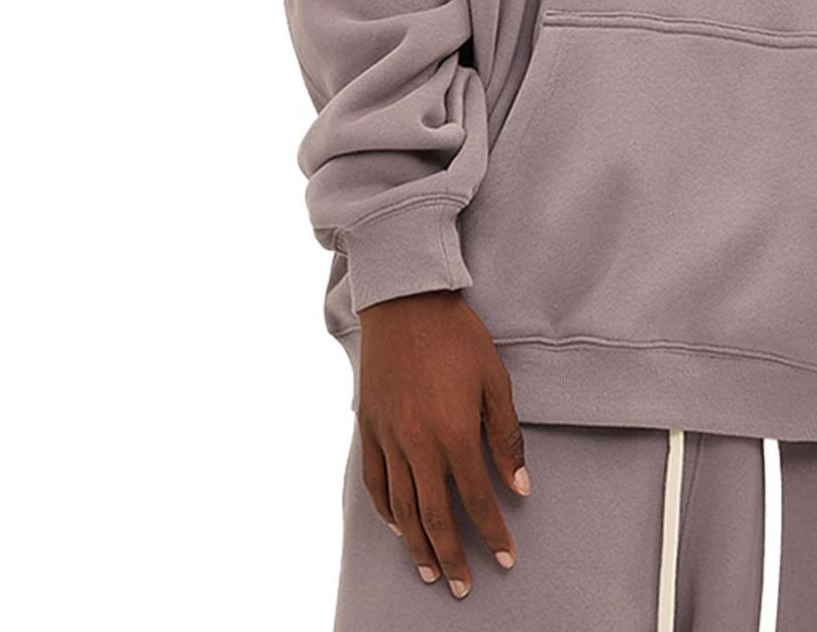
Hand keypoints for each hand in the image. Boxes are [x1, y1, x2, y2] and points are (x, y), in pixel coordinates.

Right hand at [357, 290, 529, 599]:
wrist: (406, 304)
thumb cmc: (455, 337)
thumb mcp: (494, 380)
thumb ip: (506, 437)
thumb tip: (520, 484)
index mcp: (454, 432)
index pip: (478, 499)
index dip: (493, 533)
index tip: (505, 558)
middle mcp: (418, 444)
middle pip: (434, 515)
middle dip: (452, 555)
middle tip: (462, 586)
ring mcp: (389, 437)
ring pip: (401, 506)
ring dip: (416, 543)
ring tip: (429, 569)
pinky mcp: (369, 427)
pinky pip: (374, 479)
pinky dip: (384, 508)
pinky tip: (395, 525)